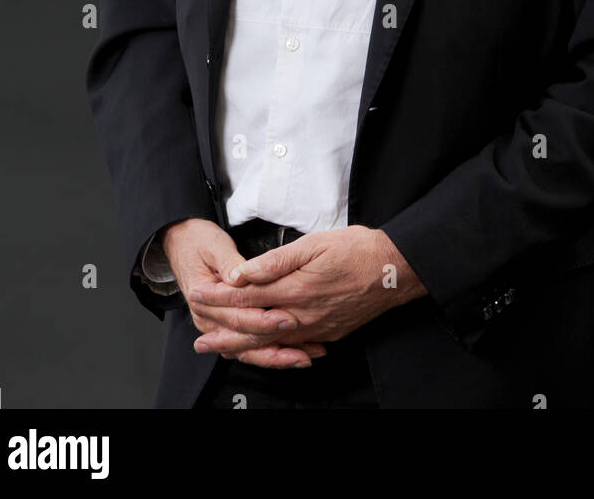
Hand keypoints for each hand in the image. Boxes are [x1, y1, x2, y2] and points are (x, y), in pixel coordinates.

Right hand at [159, 217, 327, 367]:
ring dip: (277, 357)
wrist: (183, 244)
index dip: (264, 320)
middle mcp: (208, 320)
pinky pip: (249, 348)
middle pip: (245, 340)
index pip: (237, 317)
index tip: (289, 319)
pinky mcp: (227, 327)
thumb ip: (228, 262)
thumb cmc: (200, 243)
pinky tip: (294, 355)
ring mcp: (217, 327)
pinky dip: (271, 354)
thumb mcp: (214, 246)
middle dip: (276, 344)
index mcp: (203, 300)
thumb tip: (238, 277)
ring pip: (248, 351)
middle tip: (305, 345)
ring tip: (304, 357)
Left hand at [188, 225, 426, 366]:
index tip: (198, 294)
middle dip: (223, 332)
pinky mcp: (328, 333)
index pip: (247, 295)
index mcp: (295, 289)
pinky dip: (273, 351)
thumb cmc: (358, 250)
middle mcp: (302, 314)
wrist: (395, 270)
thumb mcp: (315, 243)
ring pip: (271, 342)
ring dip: (243, 346)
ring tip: (223, 349)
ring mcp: (316, 328)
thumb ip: (276, 260)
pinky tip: (265, 351)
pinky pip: (294, 347)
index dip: (220, 296)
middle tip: (199, 341)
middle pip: (253, 327)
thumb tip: (243, 272)